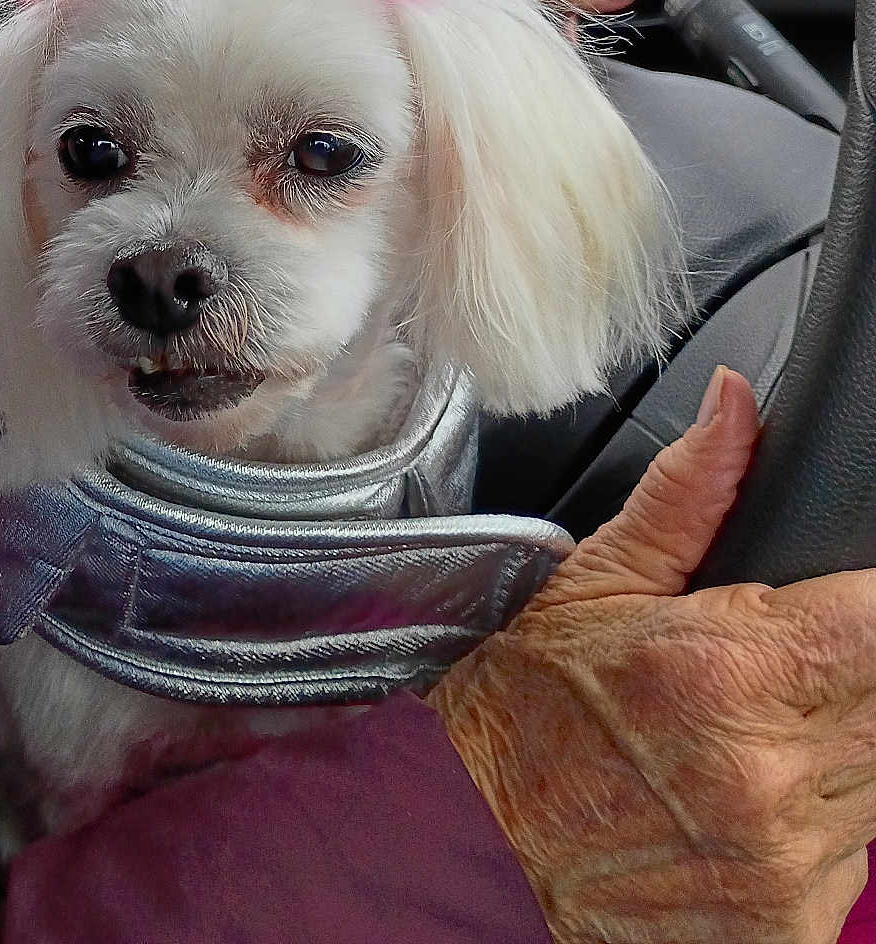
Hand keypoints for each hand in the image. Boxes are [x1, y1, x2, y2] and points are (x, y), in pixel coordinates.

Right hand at [430, 368, 875, 942]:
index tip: (833, 602)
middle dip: (844, 672)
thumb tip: (739, 404)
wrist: (462, 847)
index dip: (862, 604)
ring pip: (875, 778)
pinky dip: (811, 829)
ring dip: (830, 750)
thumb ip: (688, 492)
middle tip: (764, 669)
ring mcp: (786, 865)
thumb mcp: (590, 582)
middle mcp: (770, 774)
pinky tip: (738, 807)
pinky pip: (850, 860)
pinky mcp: (789, 932)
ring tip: (736, 736)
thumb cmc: (515, 713)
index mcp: (730, 669)